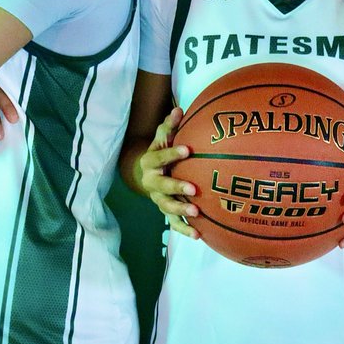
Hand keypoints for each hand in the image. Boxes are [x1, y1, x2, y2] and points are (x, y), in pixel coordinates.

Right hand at [136, 107, 199, 239]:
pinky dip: (184, 229)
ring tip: (197, 214)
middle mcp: (151, 182)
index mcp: (150, 162)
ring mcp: (158, 199)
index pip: (160, 156)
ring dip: (181, 211)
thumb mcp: (162, 138)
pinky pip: (174, 222)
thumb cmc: (160, 151)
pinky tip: (198, 235)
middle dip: (177, 187)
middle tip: (193, 189)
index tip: (188, 150)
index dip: (172, 153)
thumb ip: (169, 125)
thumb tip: (179, 109)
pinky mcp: (166, 212)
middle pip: (162, 186)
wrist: (145, 173)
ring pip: (167, 207)